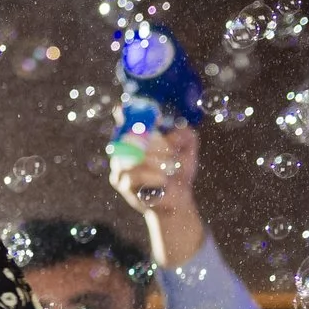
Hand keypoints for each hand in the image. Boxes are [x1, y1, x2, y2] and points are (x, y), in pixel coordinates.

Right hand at [107, 118, 204, 266]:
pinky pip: (134, 175)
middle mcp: (124, 151)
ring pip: (133, 157)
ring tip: (171, 169)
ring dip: (157, 162)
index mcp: (138, 140)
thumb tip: (170, 136)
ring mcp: (120, 167)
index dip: (123, 114)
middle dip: (155, 144)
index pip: (125, 121)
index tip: (123, 108)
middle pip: (129, 137)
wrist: (178, 200)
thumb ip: (183, 133)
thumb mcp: (188, 147)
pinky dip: (152, 176)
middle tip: (171, 152)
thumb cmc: (180, 171)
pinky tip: (164, 181)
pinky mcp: (123, 184)